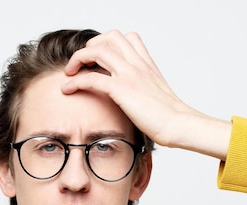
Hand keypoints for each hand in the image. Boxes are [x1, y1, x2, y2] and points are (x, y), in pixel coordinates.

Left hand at [62, 30, 230, 159]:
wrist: (179, 124)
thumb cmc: (169, 116)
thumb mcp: (156, 94)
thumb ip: (144, 87)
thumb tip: (134, 97)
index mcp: (147, 63)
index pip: (127, 37)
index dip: (107, 43)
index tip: (97, 59)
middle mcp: (138, 64)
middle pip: (109, 37)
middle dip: (90, 46)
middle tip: (81, 64)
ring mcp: (130, 74)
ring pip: (97, 51)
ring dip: (78, 59)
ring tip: (69, 72)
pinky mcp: (122, 89)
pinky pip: (91, 77)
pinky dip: (74, 81)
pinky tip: (67, 89)